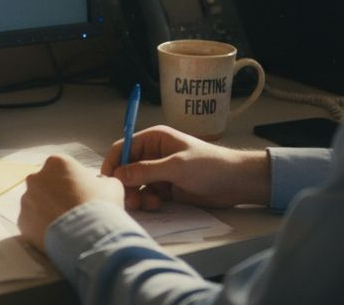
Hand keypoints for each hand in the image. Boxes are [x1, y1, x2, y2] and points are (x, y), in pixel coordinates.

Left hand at [18, 154, 123, 251]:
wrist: (89, 238)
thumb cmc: (101, 206)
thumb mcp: (112, 186)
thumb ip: (102, 181)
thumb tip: (98, 184)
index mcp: (57, 162)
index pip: (62, 169)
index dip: (72, 182)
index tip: (80, 194)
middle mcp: (36, 177)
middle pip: (45, 184)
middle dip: (55, 195)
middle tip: (70, 210)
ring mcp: (27, 200)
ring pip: (36, 204)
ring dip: (46, 211)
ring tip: (64, 226)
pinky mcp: (22, 221)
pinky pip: (31, 223)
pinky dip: (41, 228)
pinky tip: (56, 235)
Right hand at [102, 125, 269, 210]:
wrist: (235, 182)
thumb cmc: (209, 166)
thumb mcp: (176, 166)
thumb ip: (146, 171)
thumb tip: (118, 175)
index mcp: (154, 139)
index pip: (123, 147)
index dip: (113, 163)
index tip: (108, 182)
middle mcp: (153, 154)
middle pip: (126, 169)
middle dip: (125, 184)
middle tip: (130, 201)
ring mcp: (159, 172)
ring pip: (135, 185)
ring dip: (136, 195)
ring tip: (147, 205)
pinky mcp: (165, 189)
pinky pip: (147, 195)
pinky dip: (147, 201)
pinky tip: (157, 205)